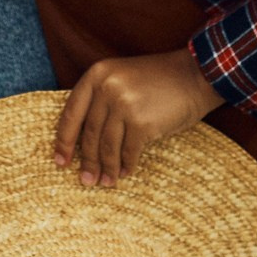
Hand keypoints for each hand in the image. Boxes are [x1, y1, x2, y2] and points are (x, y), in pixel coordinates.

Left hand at [52, 50, 226, 187]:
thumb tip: (81, 140)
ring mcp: (124, 104)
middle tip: (85, 180)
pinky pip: (128, 151)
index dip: (64, 140)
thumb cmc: (158, 80)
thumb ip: (101, 99)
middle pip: (90, 133)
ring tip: (105, 182)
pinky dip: (126, 165)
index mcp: (97, 74)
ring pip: (108, 146)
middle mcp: (107, 87)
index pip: (72, 113)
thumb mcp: (122, 77)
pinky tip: (125, 173)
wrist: (196, 75)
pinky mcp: (142, 122)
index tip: (60, 161)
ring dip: (106, 168)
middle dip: (87, 161)